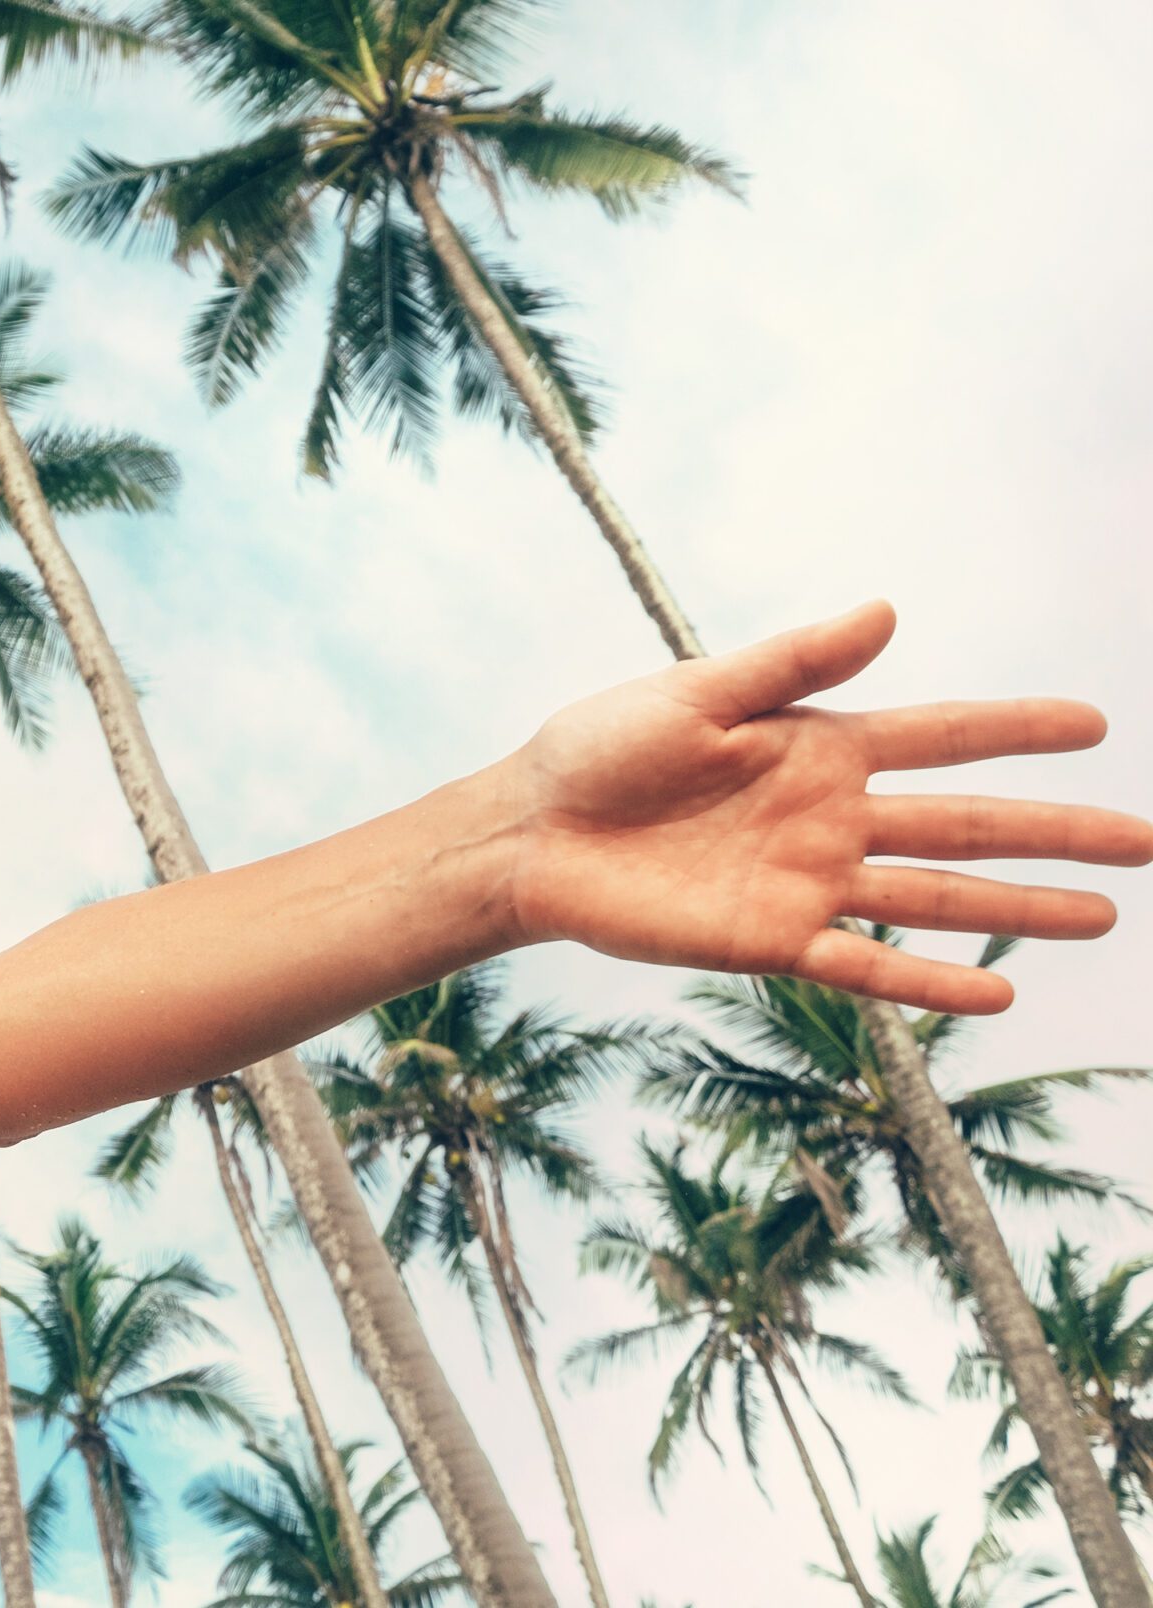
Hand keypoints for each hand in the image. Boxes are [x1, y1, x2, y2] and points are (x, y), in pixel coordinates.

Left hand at [492, 599, 1152, 1014]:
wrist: (530, 830)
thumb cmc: (600, 751)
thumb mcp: (694, 694)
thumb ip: (792, 664)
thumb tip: (887, 611)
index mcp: (818, 746)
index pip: (942, 736)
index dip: (1016, 730)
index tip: (1096, 722)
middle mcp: (831, 817)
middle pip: (966, 824)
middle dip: (1056, 833)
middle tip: (1148, 843)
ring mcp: (808, 882)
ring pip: (936, 898)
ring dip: (1018, 910)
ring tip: (1105, 917)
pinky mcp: (770, 940)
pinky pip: (863, 965)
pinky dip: (925, 981)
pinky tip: (994, 992)